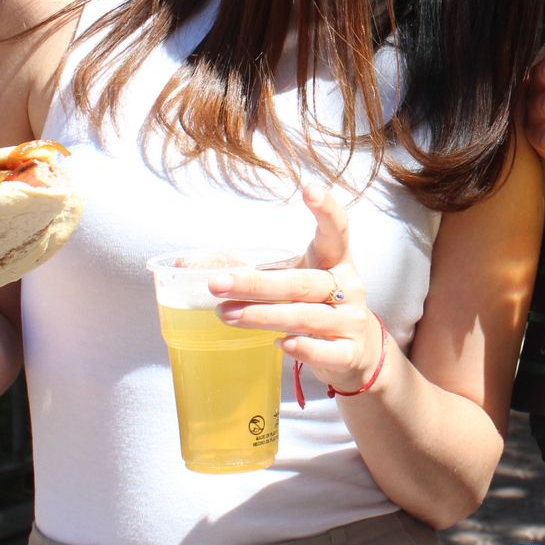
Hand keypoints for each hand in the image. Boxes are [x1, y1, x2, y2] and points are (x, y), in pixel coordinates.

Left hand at [212, 187, 381, 394]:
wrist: (357, 354)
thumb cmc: (315, 306)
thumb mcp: (290, 281)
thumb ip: (247, 271)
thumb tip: (187, 265)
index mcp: (336, 261)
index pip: (336, 230)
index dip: (326, 210)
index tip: (309, 189)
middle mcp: (349, 287)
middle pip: (303, 282)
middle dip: (257, 283)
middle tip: (217, 284)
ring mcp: (351, 321)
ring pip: (307, 316)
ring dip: (263, 316)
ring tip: (226, 314)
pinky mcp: (349, 353)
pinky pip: (325, 351)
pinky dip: (304, 349)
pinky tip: (281, 344)